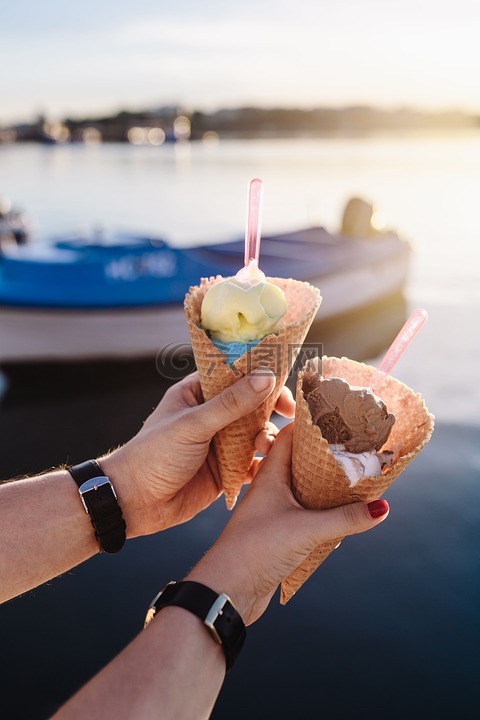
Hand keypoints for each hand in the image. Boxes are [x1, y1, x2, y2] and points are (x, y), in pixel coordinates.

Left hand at [101, 369, 294, 537]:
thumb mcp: (193, 425)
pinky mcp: (225, 472)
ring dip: (267, 439)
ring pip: (255, 434)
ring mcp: (218, 444)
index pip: (233, 374)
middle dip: (271, 410)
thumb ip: (231, 404)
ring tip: (266, 447)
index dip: (259, 375)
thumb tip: (266, 377)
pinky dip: (265, 464)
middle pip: (250, 405)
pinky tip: (273, 467)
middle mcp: (210, 416)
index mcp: (196, 394)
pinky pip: (253, 464)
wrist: (134, 504)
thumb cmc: (153, 455)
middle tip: (291, 416)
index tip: (283, 382)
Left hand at [187, 422, 389, 624]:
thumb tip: (381, 507)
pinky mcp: (277, 532)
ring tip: (356, 476)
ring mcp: (273, 510)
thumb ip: (345, 518)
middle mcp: (270, 488)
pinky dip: (322, 509)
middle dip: (326, 454)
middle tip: (356, 445)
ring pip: (303, 488)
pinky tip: (341, 513)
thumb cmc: (254, 550)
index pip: (291, 436)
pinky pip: (304, 512)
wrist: (226, 590)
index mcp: (270, 475)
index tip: (339, 414)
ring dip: (325, 483)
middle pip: (301, 461)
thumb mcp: (306, 530)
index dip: (312, 423)